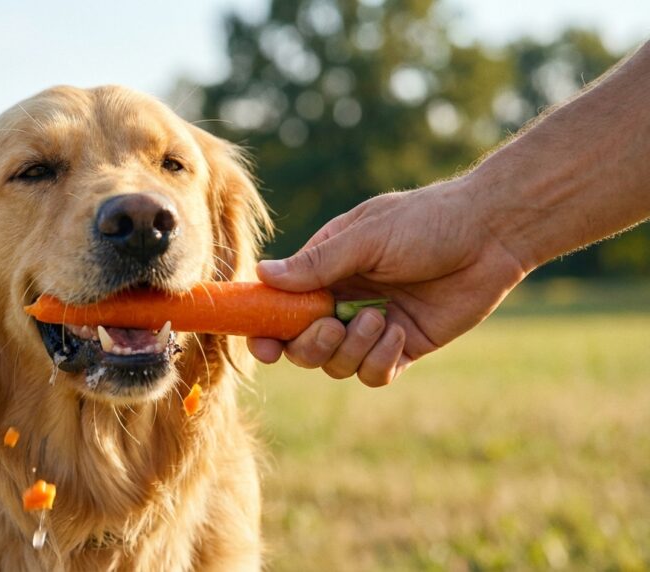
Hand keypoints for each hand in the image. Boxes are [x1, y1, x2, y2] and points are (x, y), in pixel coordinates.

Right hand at [248, 176, 527, 385]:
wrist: (492, 234)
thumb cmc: (427, 221)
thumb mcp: (367, 237)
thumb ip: (316, 263)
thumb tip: (261, 274)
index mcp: (325, 270)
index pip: (281, 307)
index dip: (265, 330)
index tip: (263, 345)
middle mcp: (342, 301)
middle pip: (302, 347)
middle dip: (310, 345)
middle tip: (331, 325)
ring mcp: (372, 326)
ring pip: (337, 365)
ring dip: (352, 349)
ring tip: (380, 318)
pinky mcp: (404, 347)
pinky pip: (374, 374)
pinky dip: (379, 361)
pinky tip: (399, 334)